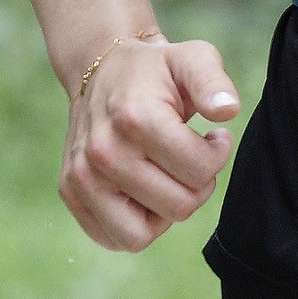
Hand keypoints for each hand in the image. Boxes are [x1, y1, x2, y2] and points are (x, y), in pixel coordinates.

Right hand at [60, 37, 239, 251]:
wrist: (102, 71)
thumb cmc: (156, 71)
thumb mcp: (193, 59)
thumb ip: (213, 83)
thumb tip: (226, 110)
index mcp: (135, 119)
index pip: (199, 172)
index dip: (217, 155)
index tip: (210, 136)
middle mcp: (102, 152)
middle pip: (178, 207)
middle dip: (195, 185)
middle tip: (187, 157)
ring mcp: (81, 177)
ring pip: (142, 234)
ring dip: (165, 210)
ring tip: (165, 177)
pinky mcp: (70, 193)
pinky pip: (115, 239)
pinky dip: (136, 224)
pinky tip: (143, 190)